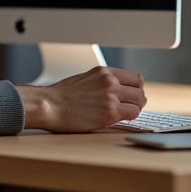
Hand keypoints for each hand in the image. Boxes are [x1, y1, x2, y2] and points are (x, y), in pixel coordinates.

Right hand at [18, 67, 146, 132]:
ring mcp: (111, 97)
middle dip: (138, 99)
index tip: (132, 95)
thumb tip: (113, 92)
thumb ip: (101, 83)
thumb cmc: (61, 96)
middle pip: (140, 89)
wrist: (49, 105)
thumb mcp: (84, 79)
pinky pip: (133, 114)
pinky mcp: (110, 113)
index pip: (134, 77)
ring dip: (135, 109)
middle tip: (132, 106)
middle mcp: (110, 81)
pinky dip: (130, 117)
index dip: (136, 88)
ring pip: (139, 102)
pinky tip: (120, 119)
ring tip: (125, 114)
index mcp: (104, 72)